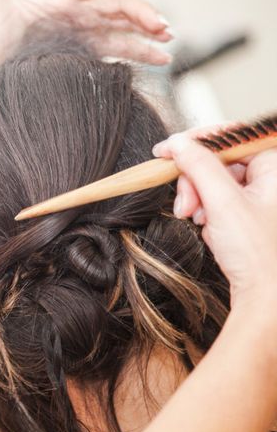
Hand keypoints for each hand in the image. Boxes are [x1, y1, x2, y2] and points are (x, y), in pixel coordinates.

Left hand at [0, 0, 172, 64]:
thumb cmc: (0, 21)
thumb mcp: (0, 3)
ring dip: (147, 39)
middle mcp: (85, 10)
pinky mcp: (89, 49)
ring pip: (125, 32)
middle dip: (144, 19)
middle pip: (122, 11)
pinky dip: (138, 55)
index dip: (127, 4)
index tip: (142, 15)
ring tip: (167, 50)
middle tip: (164, 31)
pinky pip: (118, 50)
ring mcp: (89, 29)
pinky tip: (158, 61)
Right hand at [153, 134, 276, 301]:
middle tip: (184, 203)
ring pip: (214, 179)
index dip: (195, 141)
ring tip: (193, 217)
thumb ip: (198, 165)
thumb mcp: (223, 202)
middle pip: (218, 159)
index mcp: (274, 164)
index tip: (166, 150)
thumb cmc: (258, 253)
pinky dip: (205, 209)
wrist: (267, 295)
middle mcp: (270, 175)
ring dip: (196, 196)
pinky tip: (205, 224)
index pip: (229, 136)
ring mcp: (261, 193)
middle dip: (194, 179)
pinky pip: (217, 197)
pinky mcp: (250, 209)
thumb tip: (178, 143)